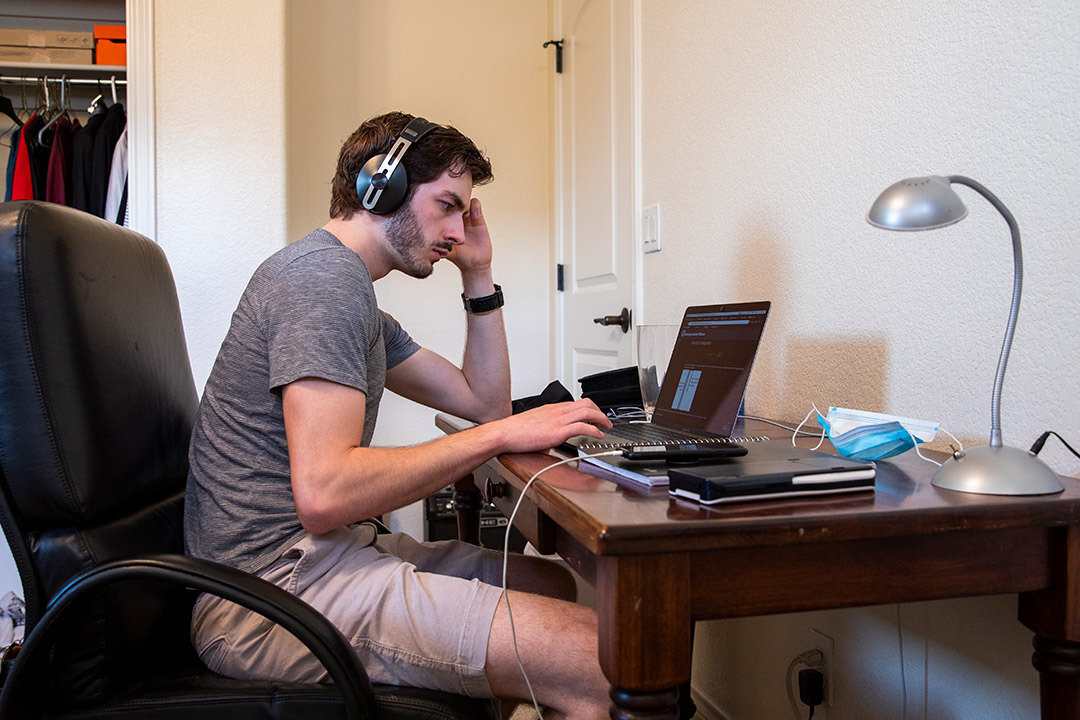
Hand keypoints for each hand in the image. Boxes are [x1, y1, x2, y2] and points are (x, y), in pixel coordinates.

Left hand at [448, 198, 492, 281]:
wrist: (475, 263)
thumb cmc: (460, 258)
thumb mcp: (448, 253)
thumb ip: (440, 248)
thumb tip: (429, 247)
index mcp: (447, 223)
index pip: (443, 207)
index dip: (443, 205)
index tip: (444, 211)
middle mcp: (456, 218)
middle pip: (453, 200)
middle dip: (454, 201)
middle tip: (455, 211)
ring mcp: (467, 216)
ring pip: (464, 199)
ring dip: (465, 203)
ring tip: (465, 215)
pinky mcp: (479, 217)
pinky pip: (476, 204)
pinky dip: (475, 207)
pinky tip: (474, 218)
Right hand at [493, 399, 612, 454]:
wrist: (504, 433)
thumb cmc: (515, 430)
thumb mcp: (535, 421)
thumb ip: (547, 424)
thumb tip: (552, 434)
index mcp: (552, 408)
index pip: (577, 403)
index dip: (590, 408)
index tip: (595, 415)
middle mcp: (557, 411)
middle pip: (586, 403)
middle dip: (600, 411)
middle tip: (605, 420)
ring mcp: (558, 420)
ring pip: (588, 412)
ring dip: (601, 419)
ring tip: (606, 427)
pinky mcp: (557, 431)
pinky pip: (582, 427)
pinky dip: (594, 430)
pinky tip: (598, 435)